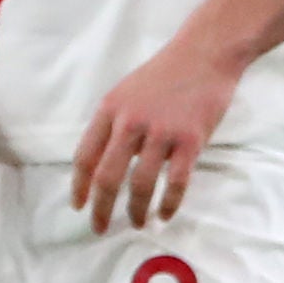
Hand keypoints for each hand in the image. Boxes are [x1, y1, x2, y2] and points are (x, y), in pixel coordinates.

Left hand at [71, 32, 243, 233]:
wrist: (205, 53)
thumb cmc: (165, 75)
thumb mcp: (126, 92)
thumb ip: (113, 125)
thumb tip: (100, 163)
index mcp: (110, 110)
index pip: (86, 156)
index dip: (79, 186)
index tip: (78, 206)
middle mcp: (131, 122)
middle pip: (108, 176)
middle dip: (101, 209)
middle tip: (100, 229)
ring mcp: (161, 132)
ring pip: (140, 184)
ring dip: (136, 210)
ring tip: (137, 223)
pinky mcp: (190, 140)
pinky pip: (175, 182)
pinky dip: (168, 204)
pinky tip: (164, 214)